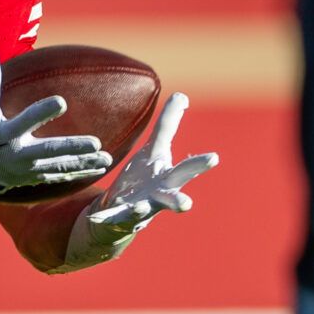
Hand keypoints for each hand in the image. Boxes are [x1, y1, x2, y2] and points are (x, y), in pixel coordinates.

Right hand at [0, 43, 112, 204]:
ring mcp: (25, 170)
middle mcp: (14, 155)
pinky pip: (58, 177)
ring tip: (107, 159)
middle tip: (96, 143)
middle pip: (48, 151)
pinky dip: (78, 174)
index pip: (23, 121)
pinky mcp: (31, 179)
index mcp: (0, 134)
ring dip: (84, 163)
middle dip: (73, 148)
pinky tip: (98, 169)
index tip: (62, 101)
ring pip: (58, 167)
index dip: (41, 112)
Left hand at [65, 92, 217, 267]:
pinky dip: (107, 217)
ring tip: (140, 208)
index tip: (214, 158)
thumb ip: (169, 123)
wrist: (123, 211)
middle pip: (172, 197)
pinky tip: (98, 217)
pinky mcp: (119, 217)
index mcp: (168, 178)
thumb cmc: (145, 177)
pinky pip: (113, 218)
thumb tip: (182, 95)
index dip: (200, 163)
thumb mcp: (156, 148)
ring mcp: (140, 209)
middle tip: (187, 205)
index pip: (186, 168)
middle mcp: (158, 196)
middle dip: (179, 201)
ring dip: (142, 210)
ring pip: (143, 212)